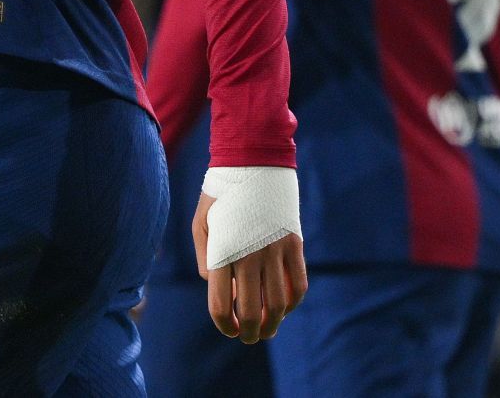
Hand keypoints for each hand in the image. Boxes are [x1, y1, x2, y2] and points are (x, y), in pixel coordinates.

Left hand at [192, 192, 307, 342]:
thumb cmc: (220, 195)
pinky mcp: (294, 246)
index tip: (229, 330)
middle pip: (251, 311)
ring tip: (267, 331)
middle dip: (249, 333)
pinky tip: (285, 307)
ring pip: (278, 304)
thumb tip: (219, 288)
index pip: (222, 305)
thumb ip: (206, 260)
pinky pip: (298, 285)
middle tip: (248, 338)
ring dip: (273, 324)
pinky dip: (293, 303)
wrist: (252, 163)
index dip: (225, 325)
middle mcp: (249, 256)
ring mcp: (274, 252)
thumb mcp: (201, 224)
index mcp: (222, 252)